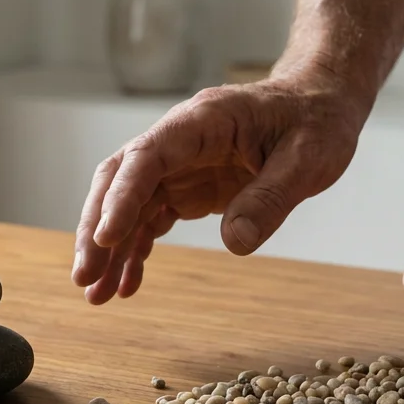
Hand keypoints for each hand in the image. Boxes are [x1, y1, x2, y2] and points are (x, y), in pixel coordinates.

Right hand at [72, 69, 363, 303]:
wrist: (320, 107)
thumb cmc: (316, 122)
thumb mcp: (310, 158)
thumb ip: (272, 197)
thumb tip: (236, 244)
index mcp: (204, 121)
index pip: (148, 157)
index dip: (123, 196)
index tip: (106, 237)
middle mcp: (180, 141)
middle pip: (120, 181)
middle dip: (97, 229)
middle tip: (84, 277)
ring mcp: (179, 166)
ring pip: (127, 206)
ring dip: (109, 250)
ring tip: (95, 296)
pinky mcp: (186, 188)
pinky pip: (149, 220)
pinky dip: (135, 252)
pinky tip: (126, 286)